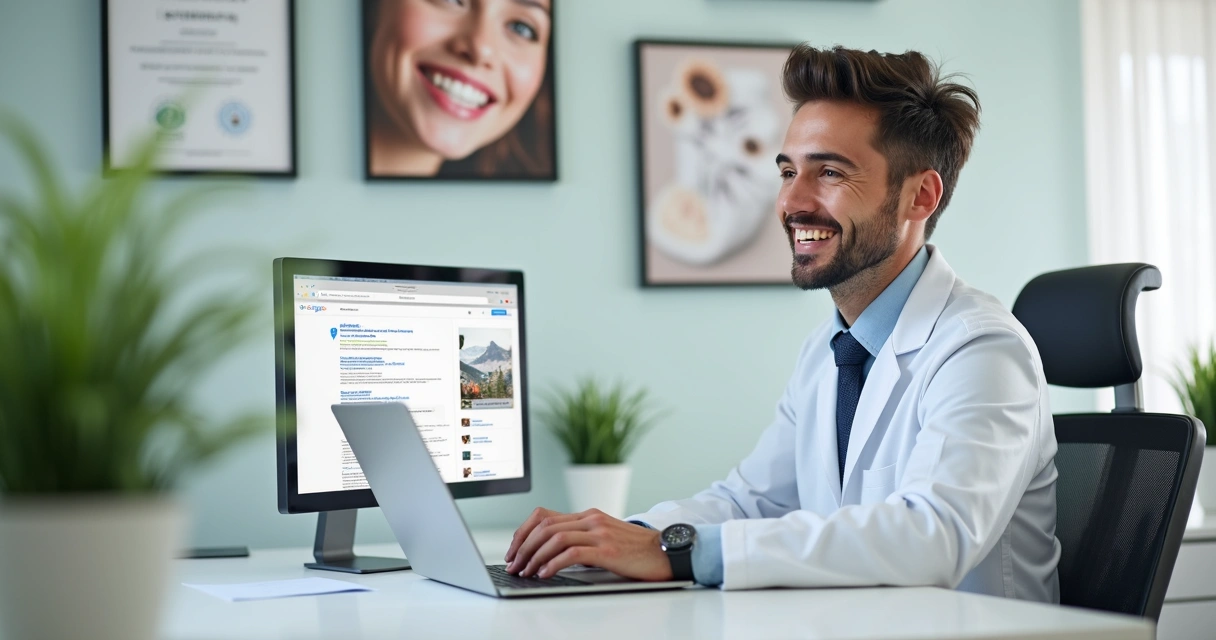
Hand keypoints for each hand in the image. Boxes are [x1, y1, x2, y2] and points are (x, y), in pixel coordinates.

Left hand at [504, 507, 672, 580]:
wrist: (666, 552)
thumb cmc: (637, 551)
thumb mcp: (605, 539)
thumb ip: (582, 540)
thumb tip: (551, 555)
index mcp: (588, 515)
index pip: (544, 515)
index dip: (523, 531)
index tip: (514, 549)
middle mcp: (591, 520)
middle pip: (544, 525)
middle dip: (522, 546)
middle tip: (513, 564)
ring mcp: (600, 533)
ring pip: (554, 538)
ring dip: (534, 556)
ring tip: (525, 571)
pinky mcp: (607, 550)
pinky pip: (572, 553)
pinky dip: (553, 564)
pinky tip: (545, 574)